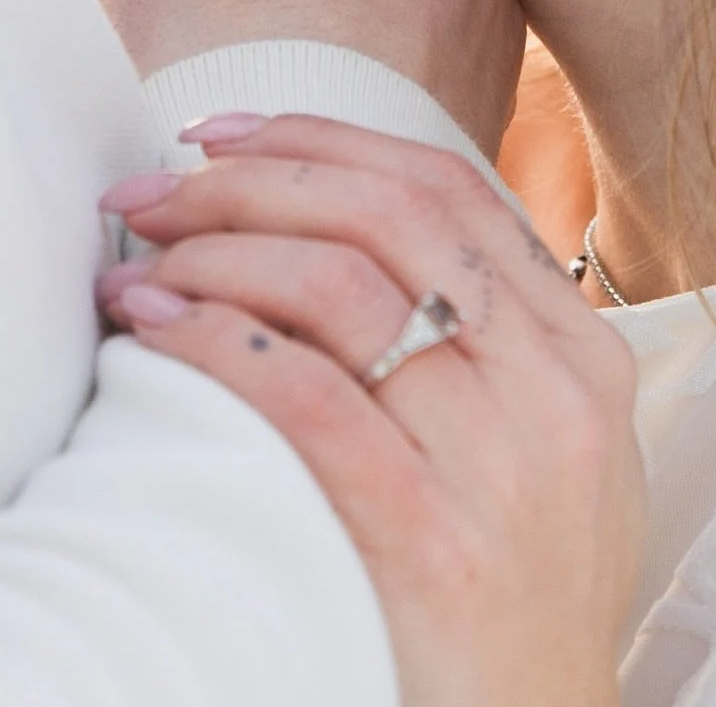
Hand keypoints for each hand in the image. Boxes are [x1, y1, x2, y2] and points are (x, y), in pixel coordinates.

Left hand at [98, 115, 643, 706]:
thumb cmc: (510, 582)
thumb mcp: (539, 441)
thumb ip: (472, 330)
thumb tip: (320, 218)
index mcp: (577, 349)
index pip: (442, 185)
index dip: (320, 136)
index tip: (220, 133)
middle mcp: (552, 388)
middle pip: (382, 214)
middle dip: (247, 182)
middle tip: (150, 191)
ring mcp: (500, 464)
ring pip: (338, 286)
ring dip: (214, 256)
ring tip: (138, 267)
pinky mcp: (430, 542)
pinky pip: (306, 397)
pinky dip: (215, 342)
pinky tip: (154, 333)